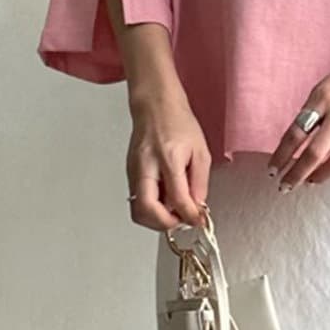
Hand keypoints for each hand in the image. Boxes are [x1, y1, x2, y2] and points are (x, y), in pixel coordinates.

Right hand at [126, 88, 209, 231]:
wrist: (155, 105)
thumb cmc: (177, 122)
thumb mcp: (200, 152)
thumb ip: (199, 184)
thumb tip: (196, 209)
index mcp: (168, 158)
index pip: (176, 199)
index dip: (189, 216)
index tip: (198, 220)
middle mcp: (146, 166)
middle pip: (146, 210)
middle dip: (165, 223)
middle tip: (180, 220)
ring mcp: (133, 171)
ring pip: (137, 209)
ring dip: (156, 218)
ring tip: (173, 211)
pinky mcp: (130, 173)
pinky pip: (137, 200)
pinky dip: (151, 208)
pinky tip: (164, 200)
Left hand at [270, 54, 329, 189]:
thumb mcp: (324, 87)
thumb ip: (312, 113)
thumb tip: (297, 143)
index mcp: (322, 99)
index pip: (296, 133)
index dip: (282, 155)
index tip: (273, 170)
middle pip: (315, 152)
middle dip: (297, 173)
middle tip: (286, 186)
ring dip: (322, 176)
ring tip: (312, 182)